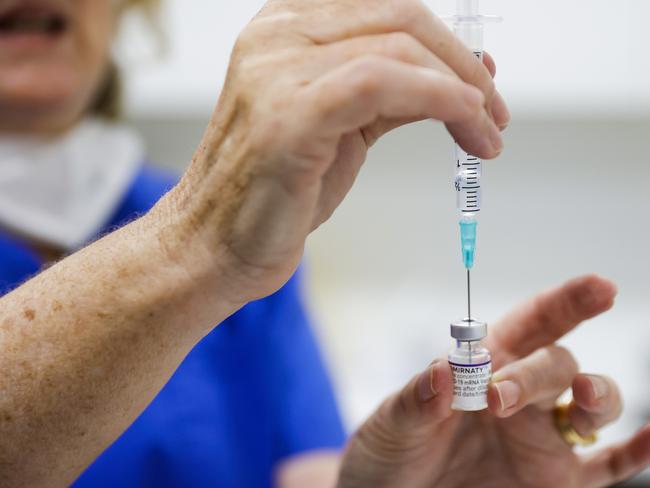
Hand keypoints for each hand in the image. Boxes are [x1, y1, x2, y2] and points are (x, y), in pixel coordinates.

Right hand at [160, 0, 509, 305]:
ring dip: (461, 87)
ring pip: (398, 45)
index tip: (481, 84)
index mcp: (285, 28)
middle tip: (495, 111)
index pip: (388, 10)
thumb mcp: (346, 128)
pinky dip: (438, 99)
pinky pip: (381, 82)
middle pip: (400, 17)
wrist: (215, 245)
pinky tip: (466, 126)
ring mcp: (276, 69)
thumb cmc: (275, 193)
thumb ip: (398, 92)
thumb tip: (466, 75)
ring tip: (487, 131)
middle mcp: (276, 35)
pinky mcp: (288, 112)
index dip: (447, 44)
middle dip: (463, 65)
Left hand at [338, 275, 649, 487]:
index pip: (532, 322)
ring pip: (593, 405)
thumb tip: (443, 369)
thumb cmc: (389, 453)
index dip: (566, 302)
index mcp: (483, 365)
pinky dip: (635, 452)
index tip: (598, 287)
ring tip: (582, 395)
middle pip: (555, 363)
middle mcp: (521, 395)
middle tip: (498, 398)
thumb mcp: (391, 424)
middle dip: (536, 373)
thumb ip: (416, 400)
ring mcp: (542, 438)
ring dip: (599, 395)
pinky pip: (607, 465)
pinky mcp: (555, 480)